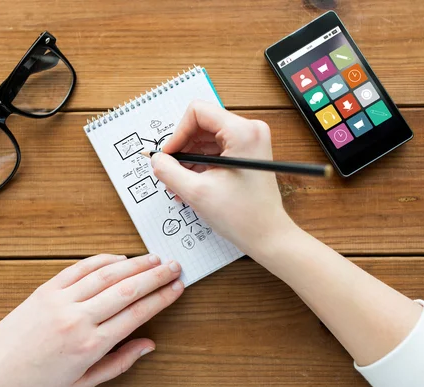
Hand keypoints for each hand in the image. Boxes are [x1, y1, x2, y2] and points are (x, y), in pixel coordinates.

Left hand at [0, 254, 183, 386]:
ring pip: (107, 274)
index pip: (137, 313)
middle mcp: (79, 318)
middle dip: (156, 275)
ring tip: (154, 258)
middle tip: (175, 266)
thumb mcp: (83, 382)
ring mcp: (62, 300)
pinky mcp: (47, 289)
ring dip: (135, 263)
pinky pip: (80, 268)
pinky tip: (119, 257)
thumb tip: (148, 345)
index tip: (177, 287)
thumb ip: (120, 362)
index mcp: (91, 345)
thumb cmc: (36, 382)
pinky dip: (102, 259)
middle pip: (128, 288)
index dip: (162, 297)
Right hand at [152, 100, 293, 255]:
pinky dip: (201, 165)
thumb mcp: (197, 193)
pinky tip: (192, 184)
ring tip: (180, 184)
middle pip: (201, 125)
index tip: (168, 156)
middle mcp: (249, 130)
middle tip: (170, 173)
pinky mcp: (248, 153)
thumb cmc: (243, 216)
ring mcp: (250, 141)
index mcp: (242, 132)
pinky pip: (216, 150)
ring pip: (207, 139)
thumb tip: (156, 159)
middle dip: (183, 149)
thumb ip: (169, 172)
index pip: (197, 112)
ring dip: (189, 160)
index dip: (178, 133)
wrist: (268, 236)